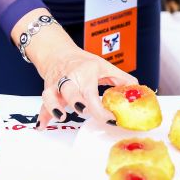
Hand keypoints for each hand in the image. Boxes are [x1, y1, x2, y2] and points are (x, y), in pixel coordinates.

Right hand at [21, 19, 136, 126]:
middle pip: (68, 88)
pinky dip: (41, 114)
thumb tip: (138, 91)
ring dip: (53, 106)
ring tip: (60, 116)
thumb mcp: (103, 65)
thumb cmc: (83, 63)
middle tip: (82, 109)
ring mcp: (56, 85)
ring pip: (50, 94)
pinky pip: (42, 103)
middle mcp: (69, 77)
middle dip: (75, 99)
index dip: (100, 107)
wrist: (59, 53)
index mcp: (85, 72)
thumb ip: (121, 79)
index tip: (111, 118)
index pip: (92, 92)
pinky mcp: (48, 91)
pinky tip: (41, 126)